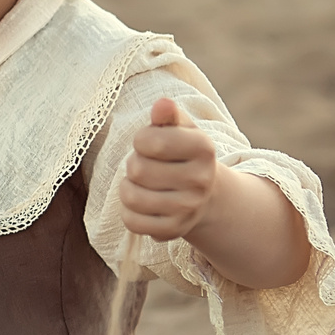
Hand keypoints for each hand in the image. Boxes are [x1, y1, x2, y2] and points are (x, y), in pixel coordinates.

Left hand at [121, 95, 312, 288]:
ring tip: (142, 184)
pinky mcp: (174, 230)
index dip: (140, 140)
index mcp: (203, 147)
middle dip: (134, 164)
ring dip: (128, 188)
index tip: (150, 143)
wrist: (206, 195)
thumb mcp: (180, 129)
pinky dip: (129, 212)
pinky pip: (132, 222)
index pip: (148, 141)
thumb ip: (168, 115)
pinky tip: (143, 205)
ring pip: (131, 197)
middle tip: (146, 166)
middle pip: (137, 170)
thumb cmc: (183, 154)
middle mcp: (201, 179)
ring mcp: (188, 208)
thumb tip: (162, 104)